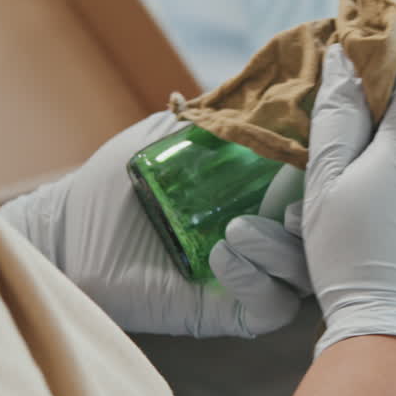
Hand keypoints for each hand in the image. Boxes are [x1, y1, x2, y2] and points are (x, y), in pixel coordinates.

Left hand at [0, 112, 310, 337]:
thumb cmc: (115, 183)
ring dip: (282, 249)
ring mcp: (251, 276)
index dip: (328, 170)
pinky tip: (222, 254)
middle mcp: (265, 235)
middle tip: (294, 202)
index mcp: (261, 191)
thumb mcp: (170, 133)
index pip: (316, 184)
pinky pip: (271, 307)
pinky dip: (257, 281)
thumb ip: (219, 114)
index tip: (321, 152)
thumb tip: (273, 83)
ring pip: (306, 273)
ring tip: (239, 227)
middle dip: (320, 217)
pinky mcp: (228, 312)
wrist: (67, 234)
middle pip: (326, 233)